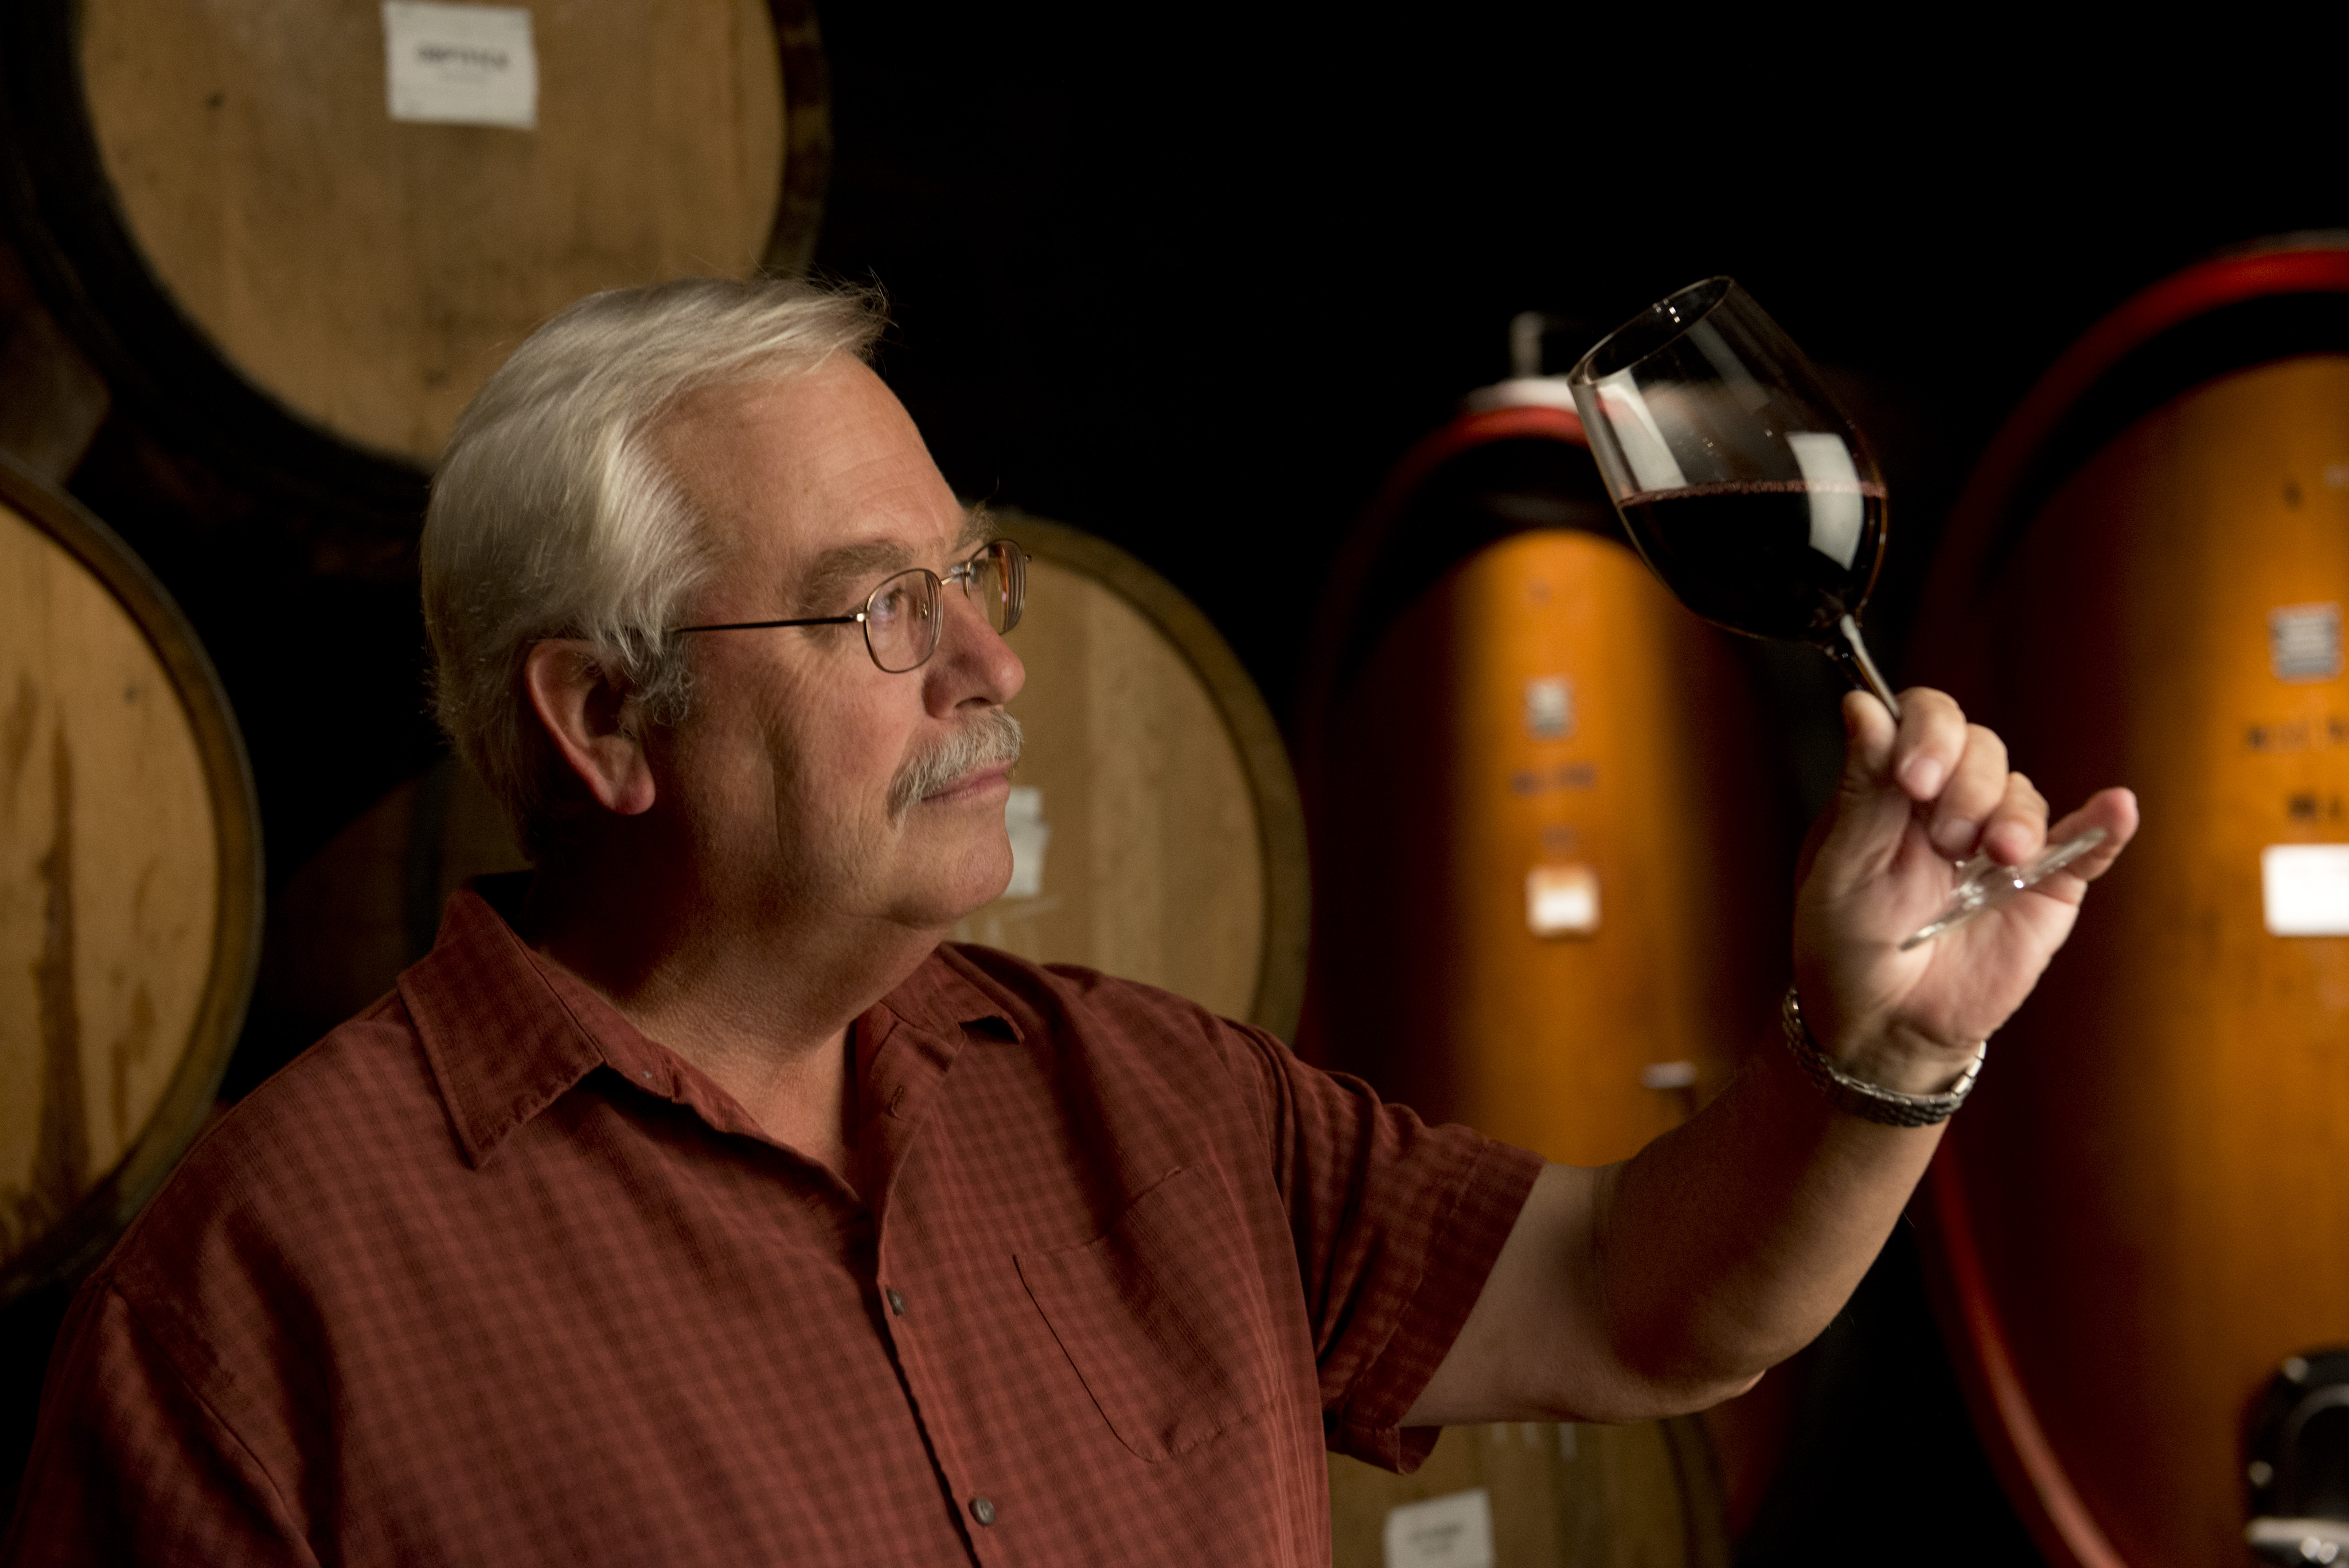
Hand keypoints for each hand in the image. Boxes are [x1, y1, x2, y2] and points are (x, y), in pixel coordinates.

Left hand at [1791, 688, 2138, 1093]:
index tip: (1915, 776)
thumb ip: (1862, 788)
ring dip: (2013, 816)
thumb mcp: (1843, 867)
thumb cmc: (1848, 945)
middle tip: (1946, 838)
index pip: (1926, 718)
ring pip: (2023, 792)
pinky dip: (2104, 825)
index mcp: (1893, 789)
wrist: (1886, 1025)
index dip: (1929, 730)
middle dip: (1967, 782)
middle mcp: (1951, 803)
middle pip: (1980, 747)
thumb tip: (1862, 704)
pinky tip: (2116, 808)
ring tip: (1995, 858)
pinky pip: (2086, 843)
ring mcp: (2001, 842)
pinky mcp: (2046, 885)